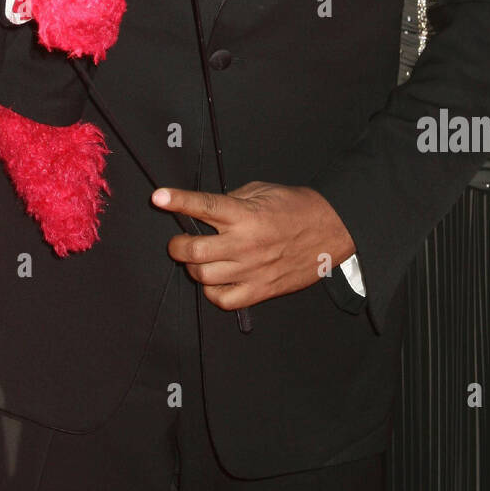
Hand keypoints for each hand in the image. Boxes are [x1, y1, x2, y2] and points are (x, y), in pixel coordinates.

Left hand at [152, 182, 355, 310]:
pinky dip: (212, 290)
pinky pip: (223, 300)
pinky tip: (216, 279)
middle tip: (180, 240)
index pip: (204, 207)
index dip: (177, 201)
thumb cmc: (296, 207)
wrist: (331, 229)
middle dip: (178, 245)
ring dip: (193, 267)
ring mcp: (252, 270)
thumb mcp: (261, 191)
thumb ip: (230, 200)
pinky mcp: (260, 291)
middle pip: (193, 251)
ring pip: (203, 276)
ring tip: (200, 259)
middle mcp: (245, 243)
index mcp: (245, 214)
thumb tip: (203, 211)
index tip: (158, 198)